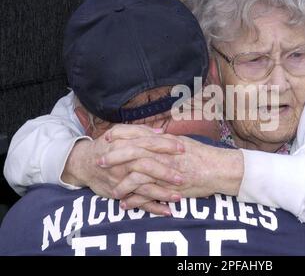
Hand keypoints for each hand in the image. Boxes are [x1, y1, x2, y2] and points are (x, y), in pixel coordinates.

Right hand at [61, 124, 183, 201]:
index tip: (182, 148)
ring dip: (161, 193)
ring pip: (142, 186)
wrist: (84, 163)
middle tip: (182, 177)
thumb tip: (161, 132)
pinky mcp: (119, 193)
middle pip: (146, 165)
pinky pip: (137, 203)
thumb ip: (140, 132)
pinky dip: (152, 208)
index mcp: (124, 144)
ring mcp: (120, 179)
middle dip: (165, 172)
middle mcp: (122, 162)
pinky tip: (167, 211)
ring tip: (178, 197)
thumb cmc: (107, 146)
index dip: (166, 146)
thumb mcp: (119, 133)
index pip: (148, 144)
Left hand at [103, 131, 244, 203]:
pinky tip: (126, 205)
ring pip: (137, 175)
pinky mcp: (170, 188)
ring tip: (111, 190)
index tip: (107, 138)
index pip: (137, 134)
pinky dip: (135, 201)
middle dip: (113, 157)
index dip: (120, 135)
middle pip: (132, 152)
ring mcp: (166, 171)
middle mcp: (163, 154)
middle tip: (99, 161)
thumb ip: (164, 140)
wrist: (219, 168)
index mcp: (164, 141)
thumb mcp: (181, 141)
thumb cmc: (202, 154)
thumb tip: (152, 135)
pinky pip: (148, 195)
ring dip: (121, 184)